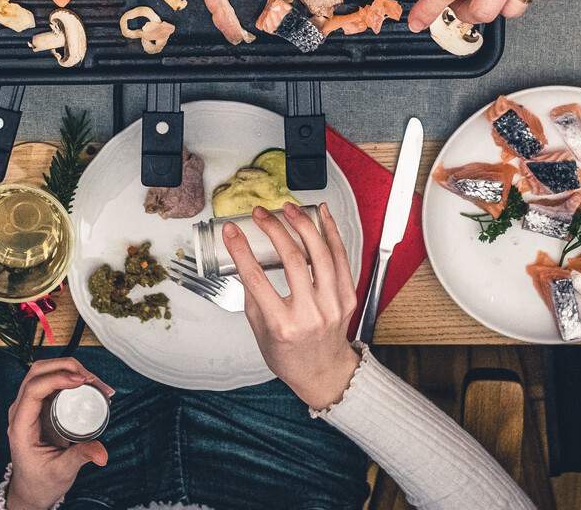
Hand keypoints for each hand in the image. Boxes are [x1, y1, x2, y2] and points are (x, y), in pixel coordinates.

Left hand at [1, 358, 112, 509]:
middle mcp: (21, 411)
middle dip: (67, 367)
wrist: (32, 488)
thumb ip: (80, 458)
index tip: (81, 381)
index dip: (57, 379)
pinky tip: (90, 385)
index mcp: (21, 426)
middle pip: (38, 372)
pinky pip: (53, 381)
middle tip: (94, 380)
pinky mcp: (40, 406)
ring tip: (97, 384)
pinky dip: (72, 377)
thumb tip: (101, 453)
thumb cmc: (40, 481)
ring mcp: (29, 406)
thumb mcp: (61, 471)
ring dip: (71, 369)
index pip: (33, 389)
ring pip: (46, 372)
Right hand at [224, 203, 359, 409]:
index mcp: (283, 325)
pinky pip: (341, 258)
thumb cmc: (289, 356)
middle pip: (293, 260)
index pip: (257, 279)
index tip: (232, 231)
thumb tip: (244, 259)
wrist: (323, 372)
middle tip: (261, 214)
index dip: (241, 250)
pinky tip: (321, 216)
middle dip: (274, 229)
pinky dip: (331, 233)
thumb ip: (253, 296)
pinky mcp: (347, 298)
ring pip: (321, 254)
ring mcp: (333, 305)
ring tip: (289, 209)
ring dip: (303, 225)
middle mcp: (311, 314)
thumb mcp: (260, 331)